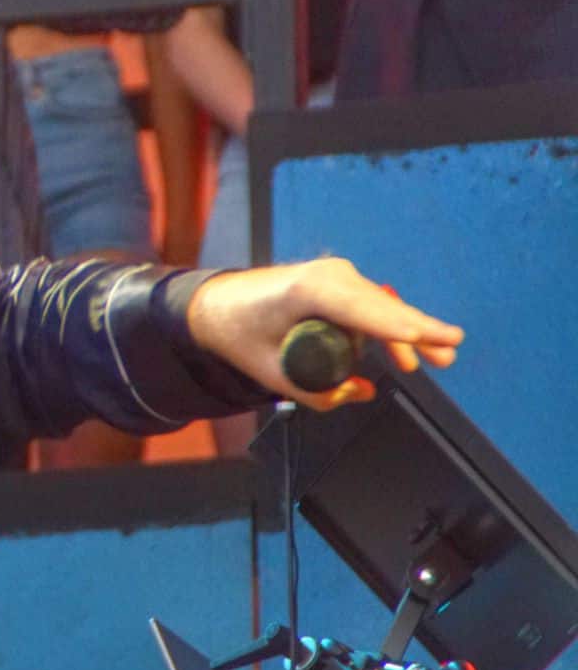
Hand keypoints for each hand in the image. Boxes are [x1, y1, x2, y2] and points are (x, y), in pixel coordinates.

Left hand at [186, 257, 463, 409]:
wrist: (221, 305)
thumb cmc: (241, 333)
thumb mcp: (272, 373)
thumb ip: (318, 391)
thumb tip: (363, 392)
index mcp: (303, 291)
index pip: (354, 307)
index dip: (386, 324)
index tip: (415, 336)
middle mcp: (324, 277)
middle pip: (379, 305)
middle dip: (414, 329)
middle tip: (448, 348)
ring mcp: (335, 276)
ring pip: (381, 306)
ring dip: (409, 331)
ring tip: (440, 357)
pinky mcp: (340, 284)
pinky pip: (372, 308)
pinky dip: (390, 328)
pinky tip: (407, 353)